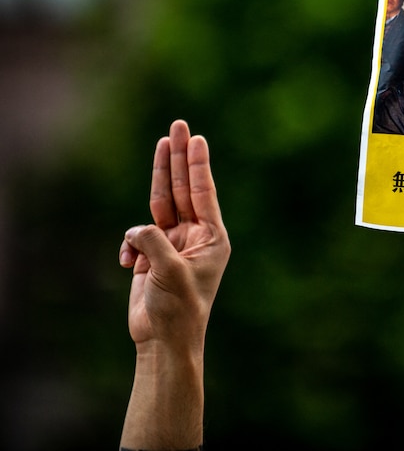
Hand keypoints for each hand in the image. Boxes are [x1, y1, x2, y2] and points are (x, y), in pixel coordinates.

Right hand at [119, 120, 229, 352]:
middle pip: (185, 189)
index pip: (204, 193)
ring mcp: (174, 243)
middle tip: (179, 126)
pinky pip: (137, 235)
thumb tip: (135, 230)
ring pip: (163, 203)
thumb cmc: (178, 309)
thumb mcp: (170, 271)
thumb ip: (153, 241)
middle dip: (180, 158)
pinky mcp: (153, 254)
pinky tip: (129, 262)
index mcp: (212, 238)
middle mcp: (195, 236)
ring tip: (162, 142)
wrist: (163, 340)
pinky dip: (130, 244)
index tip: (196, 138)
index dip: (198, 164)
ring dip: (161, 176)